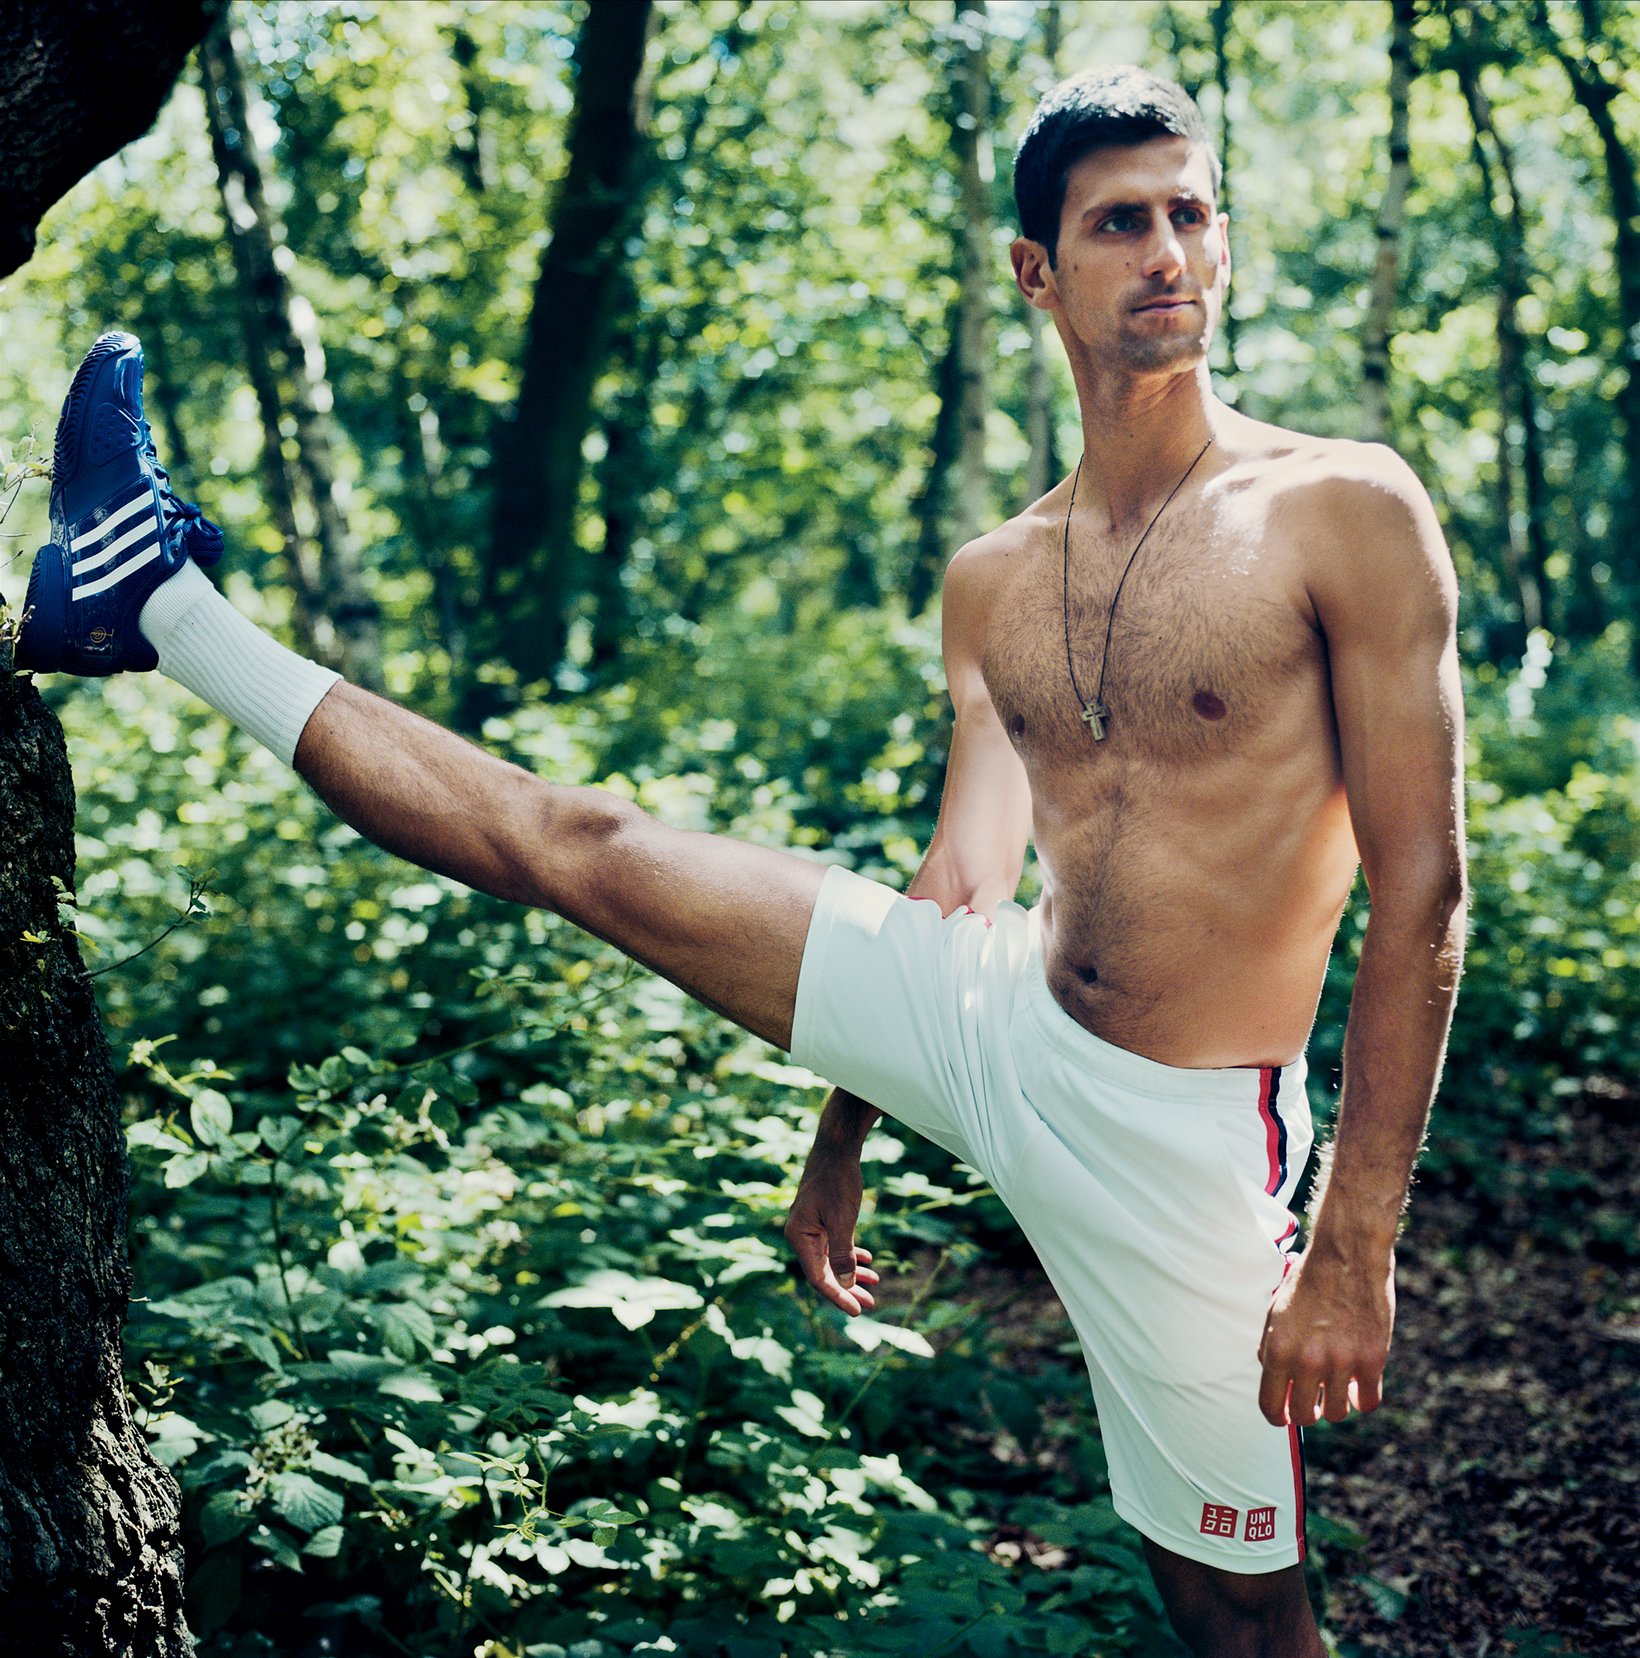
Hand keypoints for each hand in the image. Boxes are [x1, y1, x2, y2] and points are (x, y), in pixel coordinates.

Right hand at [784, 1134, 879, 1315]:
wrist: (837, 1147)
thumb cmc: (837, 1181)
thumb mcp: (843, 1219)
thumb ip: (843, 1254)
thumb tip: (845, 1285)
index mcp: (799, 1236)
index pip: (818, 1277)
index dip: (838, 1296)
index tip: (857, 1310)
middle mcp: (801, 1235)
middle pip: (825, 1272)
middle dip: (848, 1288)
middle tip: (870, 1304)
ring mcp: (812, 1227)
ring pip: (832, 1260)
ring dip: (852, 1273)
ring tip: (875, 1283)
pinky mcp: (823, 1220)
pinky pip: (836, 1245)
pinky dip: (852, 1254)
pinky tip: (868, 1260)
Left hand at [1256, 1244, 1395, 1425]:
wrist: (1347, 1254)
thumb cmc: (1308, 1282)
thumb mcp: (1276, 1313)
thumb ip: (1271, 1349)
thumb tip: (1277, 1385)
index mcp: (1278, 1348)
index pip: (1271, 1405)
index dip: (1277, 1417)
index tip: (1284, 1417)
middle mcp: (1308, 1360)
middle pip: (1306, 1416)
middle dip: (1307, 1413)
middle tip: (1313, 1404)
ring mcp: (1342, 1362)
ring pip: (1339, 1413)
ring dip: (1336, 1405)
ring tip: (1336, 1388)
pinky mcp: (1373, 1359)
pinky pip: (1368, 1401)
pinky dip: (1362, 1397)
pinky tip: (1358, 1384)